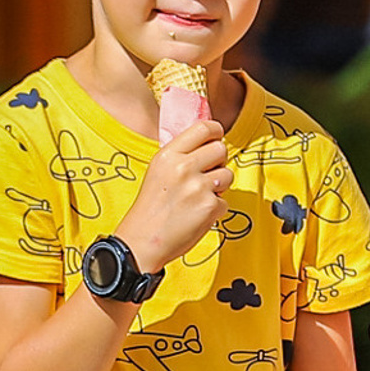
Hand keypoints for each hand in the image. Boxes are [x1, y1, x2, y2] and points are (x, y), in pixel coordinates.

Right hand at [111, 117, 230, 274]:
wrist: (141, 242)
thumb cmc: (149, 210)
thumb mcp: (157, 172)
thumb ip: (180, 156)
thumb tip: (207, 143)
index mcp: (168, 155)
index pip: (204, 128)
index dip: (216, 132)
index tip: (216, 139)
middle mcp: (183, 167)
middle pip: (221, 149)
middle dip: (218, 162)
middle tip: (205, 175)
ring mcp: (198, 187)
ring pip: (228, 175)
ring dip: (219, 187)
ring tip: (198, 198)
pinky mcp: (209, 207)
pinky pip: (225, 201)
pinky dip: (214, 209)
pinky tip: (196, 215)